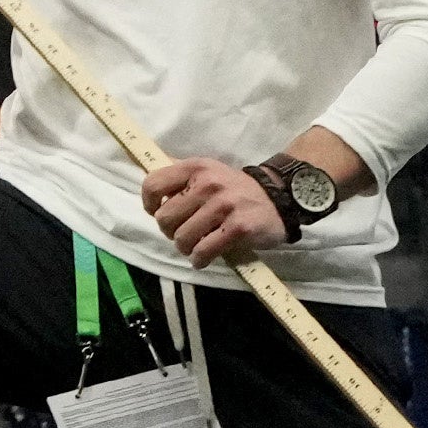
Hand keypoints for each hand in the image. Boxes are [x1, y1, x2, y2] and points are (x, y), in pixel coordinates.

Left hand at [144, 156, 290, 265]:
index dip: (149, 205)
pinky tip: (202, 258)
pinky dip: (199, 259)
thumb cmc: (234, 189)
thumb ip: (180, 178)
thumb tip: (150, 190)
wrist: (278, 197)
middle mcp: (207, 184)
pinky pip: (204, 250)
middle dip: (170, 232)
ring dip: (185, 248)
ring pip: (182, 238)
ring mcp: (224, 205)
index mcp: (195, 168)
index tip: (157, 213)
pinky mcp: (238, 227)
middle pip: (164, 218)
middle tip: (182, 234)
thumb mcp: (207, 172)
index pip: (153, 185)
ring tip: (194, 246)